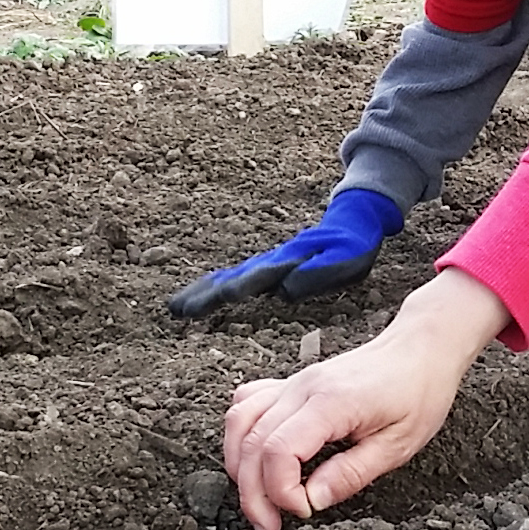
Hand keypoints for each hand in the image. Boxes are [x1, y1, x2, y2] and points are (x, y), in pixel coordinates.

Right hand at [168, 189, 404, 317]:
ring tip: (177, 307)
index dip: (234, 290)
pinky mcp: (267, 268)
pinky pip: (235, 277)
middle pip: (232, 278)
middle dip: (205, 294)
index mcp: (287, 260)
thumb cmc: (352, 244)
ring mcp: (267, 263)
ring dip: (203, 292)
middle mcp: (271, 261)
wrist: (352, 220)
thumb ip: (318, 272)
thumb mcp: (346, 258)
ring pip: (228, 277)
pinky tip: (200, 297)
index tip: (212, 300)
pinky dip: (214, 286)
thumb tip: (283, 291)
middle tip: (178, 309)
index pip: (255, 278)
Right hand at [221, 266, 512, 529]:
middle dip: (253, 494)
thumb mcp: (398, 445)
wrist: (421, 350)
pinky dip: (241, 435)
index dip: (281, 491)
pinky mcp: (292, 385)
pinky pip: (248, 405)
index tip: (302, 512)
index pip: (279, 450)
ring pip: (240, 424)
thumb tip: (311, 501)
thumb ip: (350, 475)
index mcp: (331, 402)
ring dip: (239, 467)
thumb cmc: (418, 392)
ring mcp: (294, 384)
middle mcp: (303, 389)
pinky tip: (254, 458)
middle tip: (270, 526)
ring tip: (259, 502)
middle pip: (252, 443)